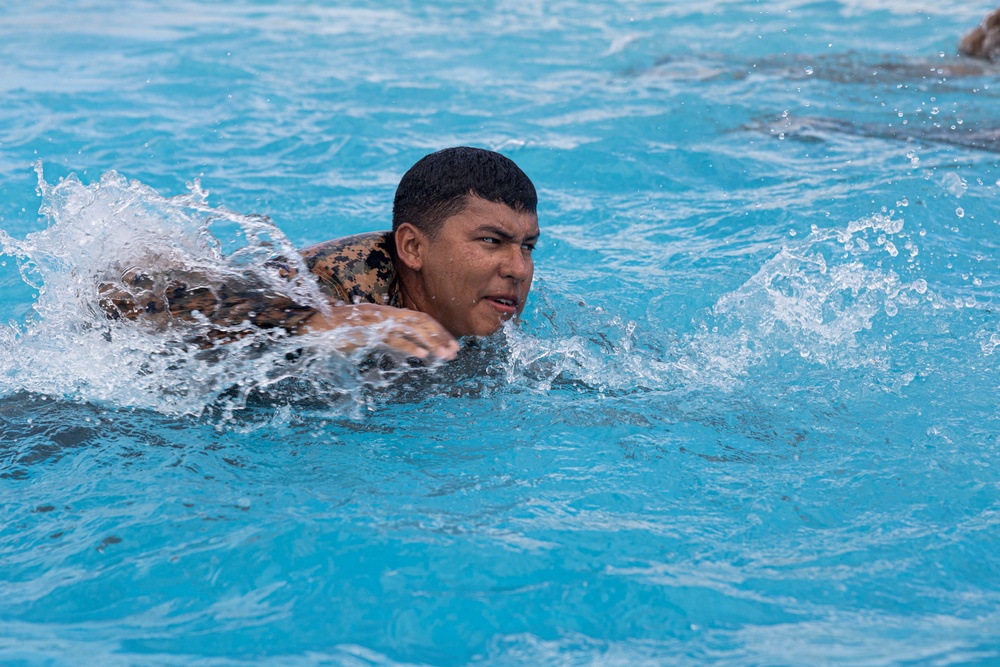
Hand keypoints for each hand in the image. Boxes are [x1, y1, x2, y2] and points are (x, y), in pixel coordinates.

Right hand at [302, 304, 459, 361]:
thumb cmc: (340, 330)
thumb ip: (388, 339)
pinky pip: (391, 338)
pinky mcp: (367, 330)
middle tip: (455, 352)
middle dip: (440, 337)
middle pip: (420, 321)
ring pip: (410, 328)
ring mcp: (377, 320)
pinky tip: (421, 356)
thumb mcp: (369, 334)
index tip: (451, 345)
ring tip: (444, 355)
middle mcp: (385, 313)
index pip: (420, 319)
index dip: (437, 331)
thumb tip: (409, 349)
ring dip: (430, 342)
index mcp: (387, 313)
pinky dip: (408, 346)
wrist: (313, 322)